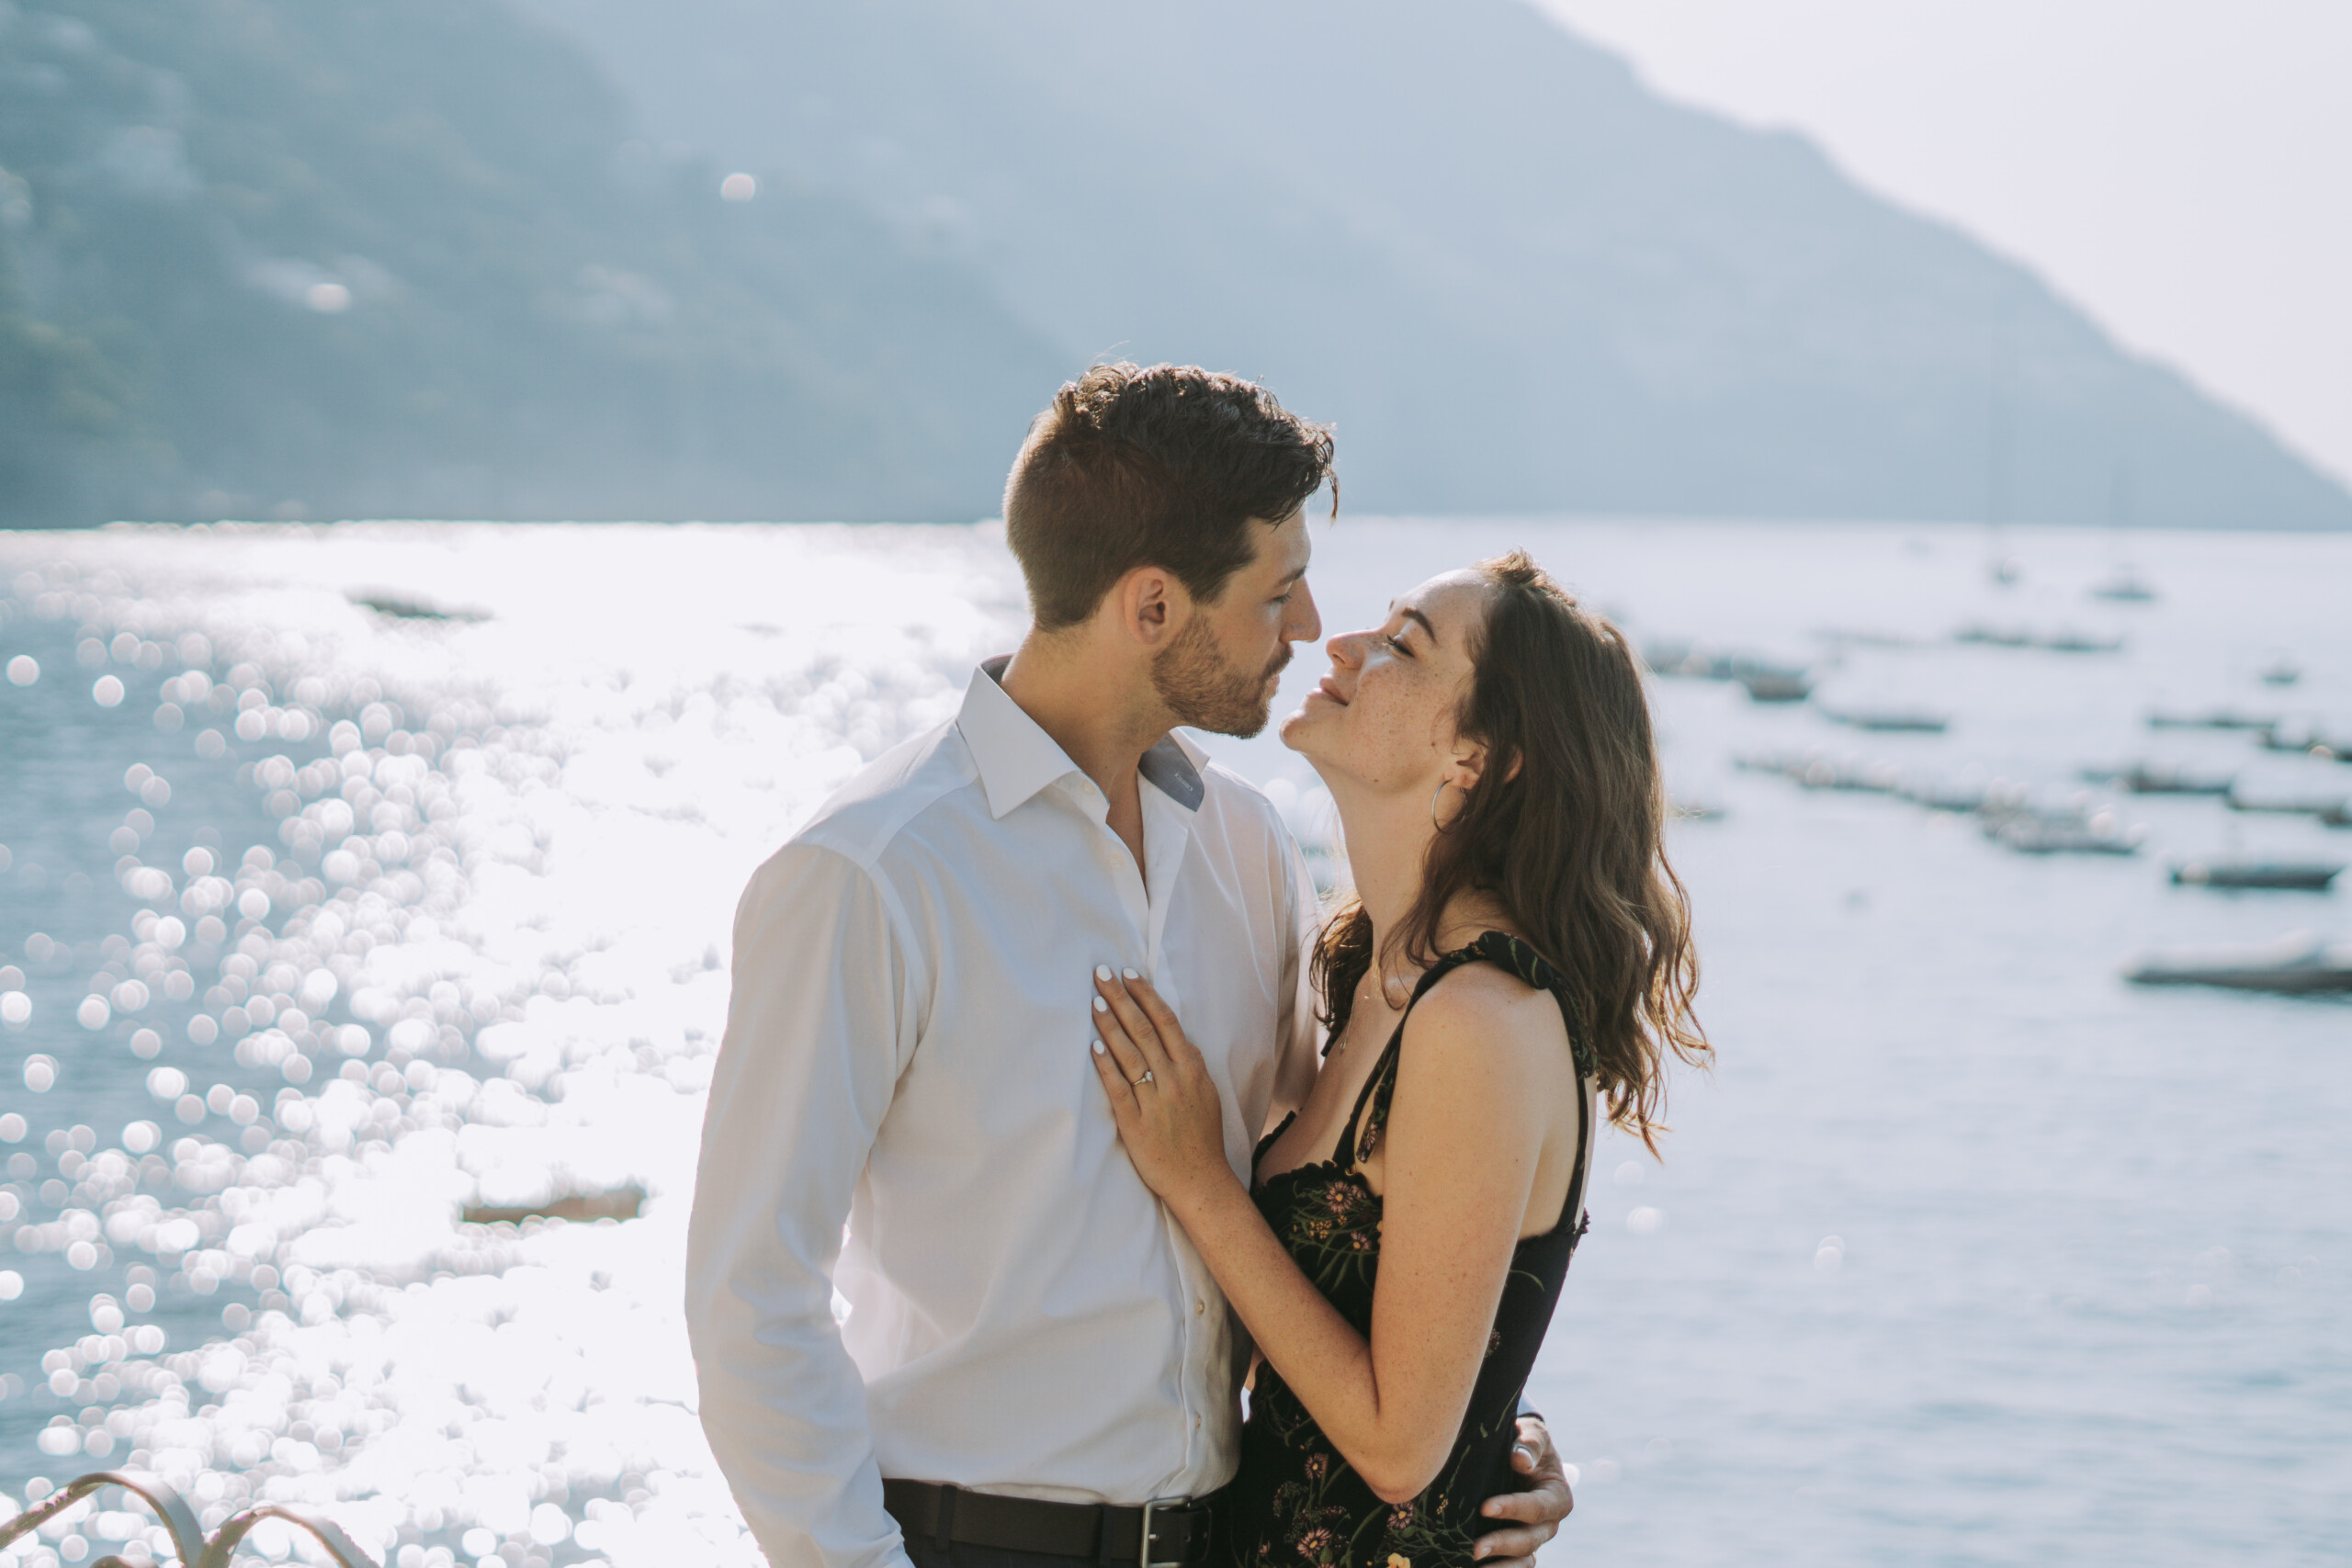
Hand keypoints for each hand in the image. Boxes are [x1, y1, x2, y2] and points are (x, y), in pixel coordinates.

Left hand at [1088, 967, 1234, 1210]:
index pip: (1166, 1022)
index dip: (1145, 995)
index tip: (1128, 973)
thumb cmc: (1202, 1137)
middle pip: (1143, 1030)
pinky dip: (1106, 1065)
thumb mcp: (1208, 1094)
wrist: (1199, 1180)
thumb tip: (1182, 1039)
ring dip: (1110, 1024)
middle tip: (1101, 973)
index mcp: (1192, 1070)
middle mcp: (1174, 1080)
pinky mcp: (1135, 1123)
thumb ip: (1193, 1065)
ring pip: (1129, 1054)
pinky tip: (1093, 1046)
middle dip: (1121, 998)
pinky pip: (1118, 1088)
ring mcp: (1155, 1101)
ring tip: (1094, 1001)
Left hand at [1473, 1416, 1572, 1562]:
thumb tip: (1520, 1460)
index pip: (1537, 1507)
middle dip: (1501, 1544)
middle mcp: (1547, 1525)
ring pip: (1521, 1561)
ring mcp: (1532, 1540)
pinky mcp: (1516, 1550)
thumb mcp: (1532, 1434)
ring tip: (1468, 1564)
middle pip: (1528, 1540)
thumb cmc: (1525, 1442)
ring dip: (1498, 1566)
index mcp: (1557, 1498)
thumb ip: (1530, 1444)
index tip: (1485, 1507)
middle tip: (1474, 1548)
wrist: (1517, 1455)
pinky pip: (1512, 1567)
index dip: (1513, 1508)